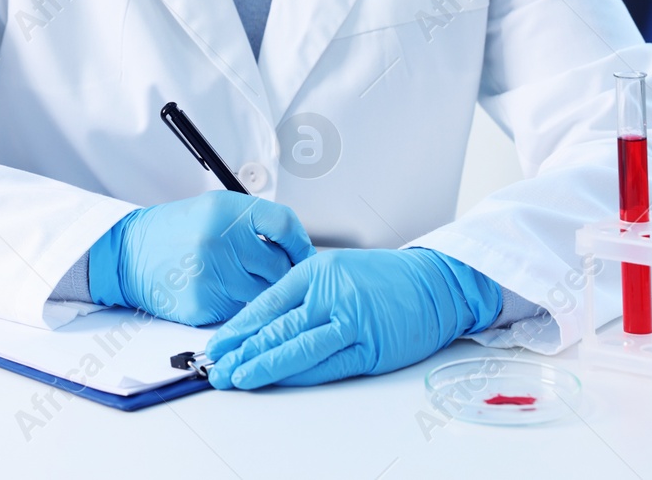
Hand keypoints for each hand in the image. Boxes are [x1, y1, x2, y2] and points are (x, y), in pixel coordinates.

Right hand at [87, 191, 314, 325]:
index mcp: (227, 211)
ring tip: (237, 282)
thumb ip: (254, 225)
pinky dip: (235, 307)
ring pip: (264, 295)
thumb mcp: (215, 211)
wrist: (127, 253)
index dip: (300, 243)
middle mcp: (221, 239)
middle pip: (281, 266)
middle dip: (282, 274)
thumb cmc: (173, 232)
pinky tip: (216, 293)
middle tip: (272, 274)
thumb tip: (297, 251)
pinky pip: (239, 312)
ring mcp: (212, 275)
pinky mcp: (203, 304)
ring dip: (260, 294)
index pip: (284, 225)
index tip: (303, 254)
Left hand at [204, 248, 502, 388]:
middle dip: (241, 351)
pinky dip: (299, 374)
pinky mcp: (370, 348)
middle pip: (275, 328)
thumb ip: (302, 293)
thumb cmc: (384, 279)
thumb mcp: (336, 271)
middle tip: (215, 367)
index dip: (237, 328)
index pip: (266, 304)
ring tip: (237, 378)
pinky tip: (277, 381)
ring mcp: (350, 322)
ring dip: (263, 366)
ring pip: (297, 348)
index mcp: (316, 273)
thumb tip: (264, 322)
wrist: (435, 284)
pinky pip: (327, 365)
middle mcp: (330, 295)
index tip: (216, 344)